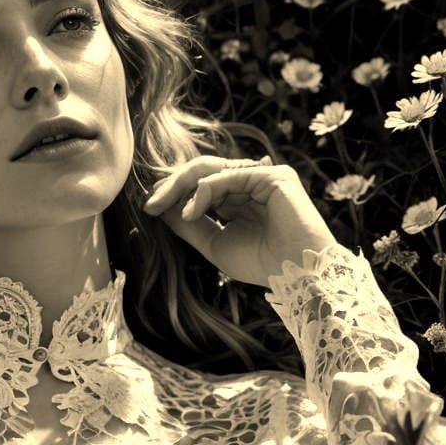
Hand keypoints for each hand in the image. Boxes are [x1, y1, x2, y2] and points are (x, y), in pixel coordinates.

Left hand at [142, 155, 338, 287]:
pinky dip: (203, 192)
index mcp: (238, 198)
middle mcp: (250, 183)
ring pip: (210, 170)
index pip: (200, 185)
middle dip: (171, 185)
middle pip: (201, 172)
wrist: (296, 274)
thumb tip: (162, 209)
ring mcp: (262, 176)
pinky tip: (189, 211)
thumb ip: (190, 225)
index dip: (173, 192)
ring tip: (161, 206)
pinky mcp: (272, 175)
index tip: (149, 207)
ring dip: (180, 187)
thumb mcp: (214, 243)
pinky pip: (226, 176)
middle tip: (149, 203)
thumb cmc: (261, 263)